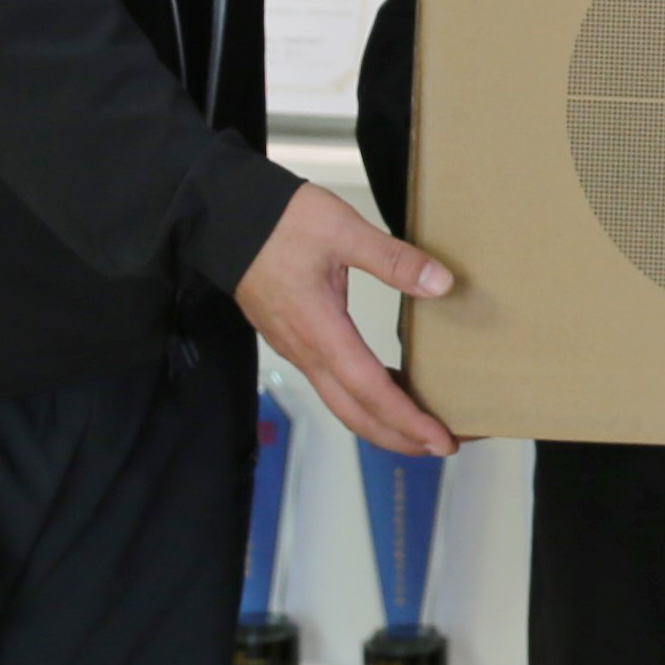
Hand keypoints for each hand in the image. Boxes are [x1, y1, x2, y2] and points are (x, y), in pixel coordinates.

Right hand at [237, 179, 455, 457]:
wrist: (221, 217)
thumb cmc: (279, 222)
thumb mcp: (343, 231)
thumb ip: (393, 259)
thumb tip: (440, 283)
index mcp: (321, 331)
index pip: (371, 391)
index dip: (408, 420)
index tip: (441, 440)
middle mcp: (305, 350)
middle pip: (354, 414)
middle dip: (399, 437)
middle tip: (442, 447)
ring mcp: (295, 348)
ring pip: (340, 403)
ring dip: (380, 422)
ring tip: (420, 427)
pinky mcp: (292, 338)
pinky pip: (330, 383)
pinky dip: (362, 398)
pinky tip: (385, 386)